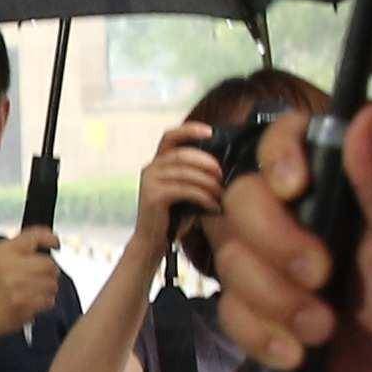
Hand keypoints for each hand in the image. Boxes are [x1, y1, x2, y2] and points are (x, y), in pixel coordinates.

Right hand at [0, 224, 70, 342]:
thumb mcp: (1, 258)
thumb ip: (23, 246)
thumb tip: (50, 239)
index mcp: (4, 251)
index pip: (35, 236)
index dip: (51, 238)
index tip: (56, 244)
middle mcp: (10, 265)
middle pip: (49, 263)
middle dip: (50, 272)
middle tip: (40, 277)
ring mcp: (16, 284)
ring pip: (52, 283)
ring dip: (48, 289)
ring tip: (34, 291)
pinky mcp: (23, 302)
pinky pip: (49, 300)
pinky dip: (44, 302)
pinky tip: (32, 302)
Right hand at [135, 126, 234, 256]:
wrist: (153, 241)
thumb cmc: (174, 216)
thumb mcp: (185, 189)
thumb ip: (195, 174)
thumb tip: (222, 164)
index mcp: (158, 162)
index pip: (170, 136)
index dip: (189, 130)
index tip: (210, 132)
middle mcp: (150, 168)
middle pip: (182, 154)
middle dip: (206, 162)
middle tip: (222, 174)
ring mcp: (149, 181)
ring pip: (185, 172)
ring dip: (208, 182)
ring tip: (220, 193)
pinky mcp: (153, 196)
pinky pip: (183, 189)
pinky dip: (202, 196)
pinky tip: (213, 205)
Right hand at [206, 98, 371, 371]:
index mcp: (337, 191)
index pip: (284, 142)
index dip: (277, 155)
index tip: (296, 189)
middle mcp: (295, 219)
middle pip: (242, 197)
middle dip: (276, 242)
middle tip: (322, 277)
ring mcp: (267, 267)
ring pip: (231, 258)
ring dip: (277, 300)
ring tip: (323, 331)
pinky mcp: (251, 313)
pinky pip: (228, 310)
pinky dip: (263, 335)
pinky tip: (298, 357)